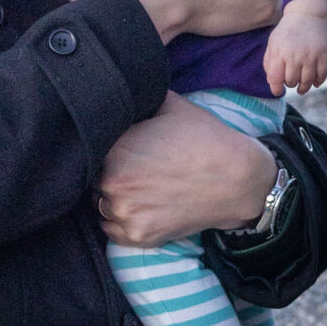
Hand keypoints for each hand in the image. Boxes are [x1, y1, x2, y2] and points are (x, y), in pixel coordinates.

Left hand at [97, 91, 276, 244]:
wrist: (236, 179)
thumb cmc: (202, 137)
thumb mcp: (167, 104)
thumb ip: (137, 99)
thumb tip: (120, 88)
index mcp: (115, 147)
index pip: (91, 143)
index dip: (104, 141)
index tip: (119, 141)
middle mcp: (113, 183)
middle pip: (93, 174)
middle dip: (107, 166)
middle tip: (131, 162)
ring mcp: (125, 213)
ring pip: (99, 202)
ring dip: (110, 193)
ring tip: (135, 182)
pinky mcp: (139, 237)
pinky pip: (110, 229)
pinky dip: (118, 218)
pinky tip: (136, 203)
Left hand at [264, 0, 326, 94]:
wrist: (306, 16)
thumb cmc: (286, 32)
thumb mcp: (273, 43)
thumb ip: (269, 62)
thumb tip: (272, 82)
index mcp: (280, 52)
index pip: (276, 78)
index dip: (276, 89)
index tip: (278, 91)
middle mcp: (295, 55)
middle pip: (292, 82)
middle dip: (290, 83)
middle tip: (290, 79)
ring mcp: (311, 56)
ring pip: (307, 82)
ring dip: (303, 87)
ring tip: (301, 87)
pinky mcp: (324, 55)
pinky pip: (322, 76)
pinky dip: (318, 82)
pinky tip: (314, 82)